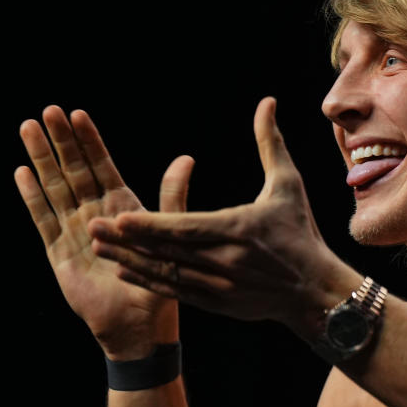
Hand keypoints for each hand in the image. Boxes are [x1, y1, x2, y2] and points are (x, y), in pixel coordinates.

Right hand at [14, 105, 193, 358]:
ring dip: (42, 159)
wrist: (138, 324)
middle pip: (74, 170)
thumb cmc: (161, 283)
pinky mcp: (59, 252)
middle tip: (48, 110)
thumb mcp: (170, 235)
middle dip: (61, 140)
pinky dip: (33, 197)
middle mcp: (96, 213)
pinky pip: (43, 219)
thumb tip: (186, 157)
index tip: (77, 113)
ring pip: (55, 187)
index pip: (102, 165)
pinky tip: (22, 173)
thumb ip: (172, 196)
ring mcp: (75, 230)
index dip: (90, 140)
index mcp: (123, 206)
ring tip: (28, 128)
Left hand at [89, 98, 358, 339]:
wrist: (316, 292)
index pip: (186, 228)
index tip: (119, 216)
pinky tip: (125, 270)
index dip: (150, 225)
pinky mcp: (217, 304)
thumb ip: (270, 144)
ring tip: (98, 247)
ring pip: (166, 274)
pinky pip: (175, 292)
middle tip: (91, 226)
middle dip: (127, 241)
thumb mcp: (288, 186)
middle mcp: (224, 262)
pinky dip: (148, 281)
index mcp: (238, 231)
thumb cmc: (301, 234)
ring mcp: (219, 287)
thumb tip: (266, 102)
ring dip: (129, 261)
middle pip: (167, 252)